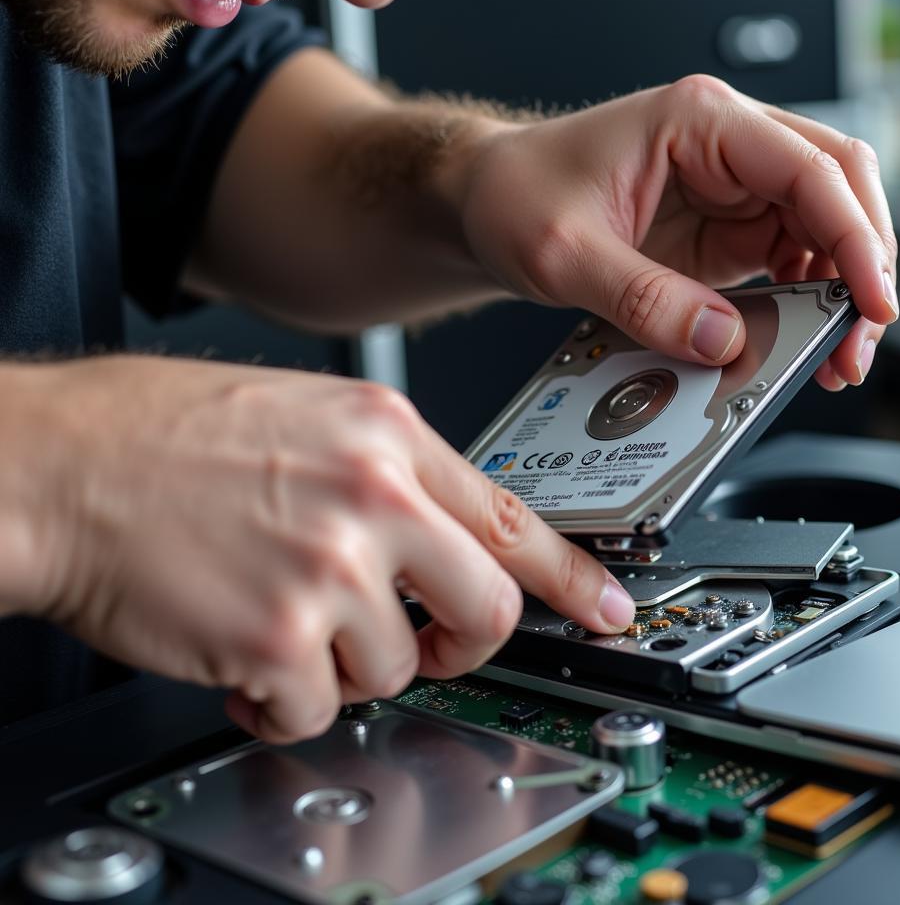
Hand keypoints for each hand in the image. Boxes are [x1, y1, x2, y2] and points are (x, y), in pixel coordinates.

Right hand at [5, 357, 634, 742]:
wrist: (63, 464)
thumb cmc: (165, 438)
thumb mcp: (307, 419)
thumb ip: (391, 479)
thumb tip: (443, 542)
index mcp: (387, 435)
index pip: (514, 517)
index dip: (576, 576)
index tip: (609, 610)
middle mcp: (374, 495)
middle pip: (487, 608)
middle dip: (458, 643)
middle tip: (420, 642)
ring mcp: (332, 567)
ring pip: (398, 666)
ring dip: (347, 663)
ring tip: (286, 625)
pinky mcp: (279, 637)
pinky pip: (321, 707)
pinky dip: (287, 699)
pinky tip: (246, 657)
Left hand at [460, 75, 897, 389]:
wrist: (483, 199)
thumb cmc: (515, 195)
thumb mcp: (567, 255)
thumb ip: (645, 299)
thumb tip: (723, 341)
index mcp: (697, 120)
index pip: (810, 168)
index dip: (855, 236)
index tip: (870, 301)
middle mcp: (724, 143)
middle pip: (835, 188)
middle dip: (862, 263)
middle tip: (860, 338)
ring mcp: (727, 185)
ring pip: (820, 226)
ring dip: (838, 286)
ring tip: (834, 353)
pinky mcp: (718, 226)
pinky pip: (784, 255)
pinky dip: (803, 296)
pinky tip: (799, 335)